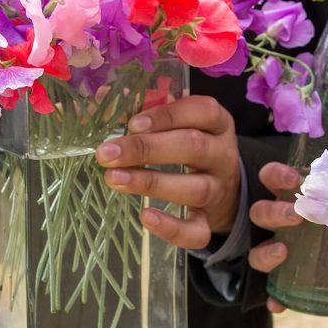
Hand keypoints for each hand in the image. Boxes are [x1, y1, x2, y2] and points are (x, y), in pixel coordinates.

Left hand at [96, 95, 240, 248]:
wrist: (221, 187)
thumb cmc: (187, 145)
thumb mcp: (177, 123)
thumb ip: (144, 108)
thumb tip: (105, 97)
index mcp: (217, 123)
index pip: (203, 111)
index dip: (168, 115)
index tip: (133, 123)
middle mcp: (222, 154)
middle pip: (194, 146)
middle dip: (147, 149)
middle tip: (107, 153)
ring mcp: (219, 189)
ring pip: (195, 187)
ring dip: (152, 182)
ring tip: (115, 179)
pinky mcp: (210, 220)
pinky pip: (197, 230)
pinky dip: (172, 227)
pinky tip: (146, 217)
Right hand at [245, 162, 303, 312]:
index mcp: (294, 197)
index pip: (271, 178)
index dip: (276, 175)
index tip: (295, 180)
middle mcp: (280, 222)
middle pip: (260, 212)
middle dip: (274, 212)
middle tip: (297, 216)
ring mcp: (279, 250)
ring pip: (256, 250)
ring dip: (265, 252)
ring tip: (282, 252)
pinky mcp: (287, 278)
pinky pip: (273, 290)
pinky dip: (273, 297)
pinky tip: (278, 304)